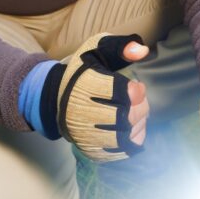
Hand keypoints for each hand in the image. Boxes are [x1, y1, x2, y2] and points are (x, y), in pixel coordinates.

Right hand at [44, 33, 150, 161]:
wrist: (56, 96)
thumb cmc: (84, 71)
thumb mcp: (98, 49)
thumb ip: (121, 46)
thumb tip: (143, 51)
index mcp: (84, 84)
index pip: (120, 93)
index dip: (135, 91)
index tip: (134, 87)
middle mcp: (80, 111)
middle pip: (124, 117)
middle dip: (139, 108)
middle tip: (137, 101)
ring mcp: (83, 133)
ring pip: (123, 136)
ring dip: (137, 124)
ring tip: (135, 114)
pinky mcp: (88, 148)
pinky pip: (118, 152)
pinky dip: (132, 140)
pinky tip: (131, 128)